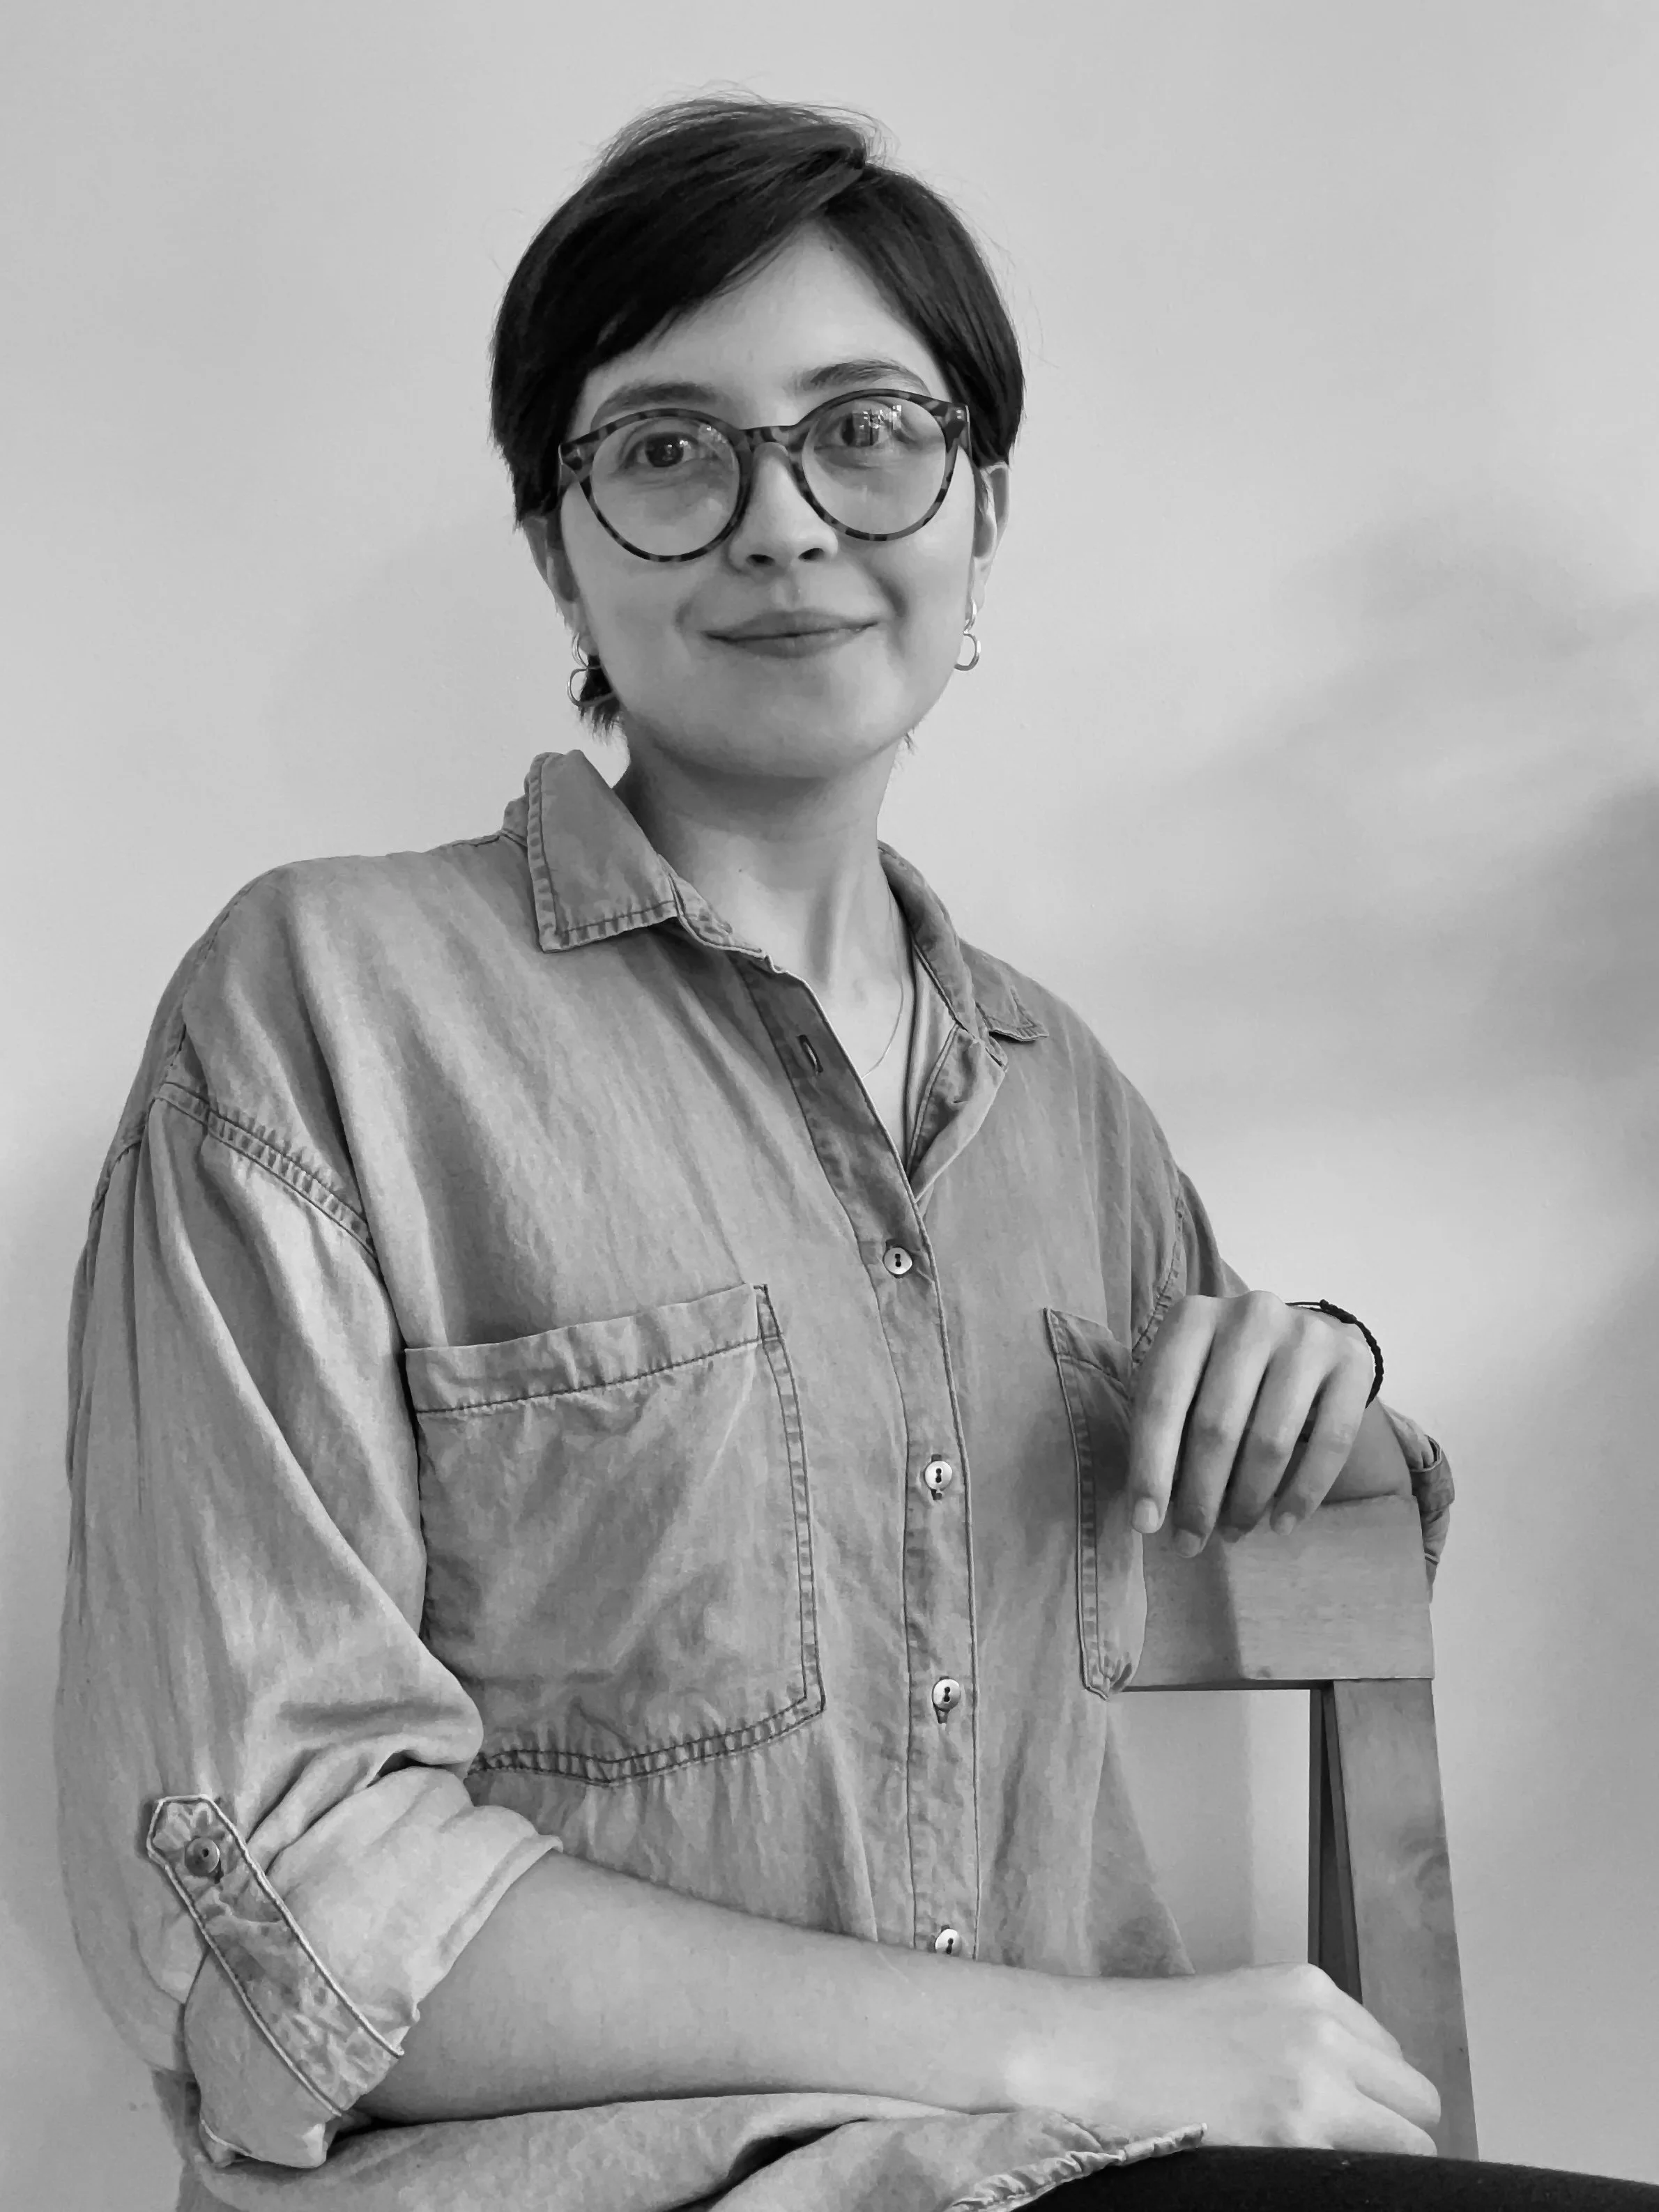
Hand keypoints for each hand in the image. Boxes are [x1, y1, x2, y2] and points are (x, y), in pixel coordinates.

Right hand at [1009, 1961, 1441, 2153]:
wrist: (1094, 2051)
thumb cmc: (1153, 2032)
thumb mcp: (1243, 2002)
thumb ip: (1304, 2030)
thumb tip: (1355, 2085)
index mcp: (1311, 1989)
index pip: (1394, 2056)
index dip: (1376, 2094)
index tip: (1352, 2116)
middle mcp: (1323, 2030)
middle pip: (1418, 2100)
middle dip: (1393, 2128)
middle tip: (1347, 2147)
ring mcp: (1313, 2085)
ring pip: (1411, 2145)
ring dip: (1382, 2161)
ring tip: (1328, 2164)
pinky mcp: (1294, 2136)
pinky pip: (1363, 2176)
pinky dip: (1345, 2180)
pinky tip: (1303, 2173)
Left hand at [1128, 1291, 1372, 1553]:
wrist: (1304, 1337)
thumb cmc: (1226, 1370)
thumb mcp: (1186, 1381)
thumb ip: (1166, 1428)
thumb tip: (1152, 1511)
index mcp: (1192, 1318)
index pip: (1161, 1400)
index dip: (1150, 1467)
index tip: (1145, 1524)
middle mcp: (1249, 1316)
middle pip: (1216, 1425)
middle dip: (1200, 1496)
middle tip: (1191, 1542)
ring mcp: (1305, 1335)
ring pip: (1270, 1439)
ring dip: (1248, 1500)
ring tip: (1234, 1532)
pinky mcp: (1353, 1362)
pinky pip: (1329, 1442)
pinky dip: (1303, 1493)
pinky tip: (1282, 1524)